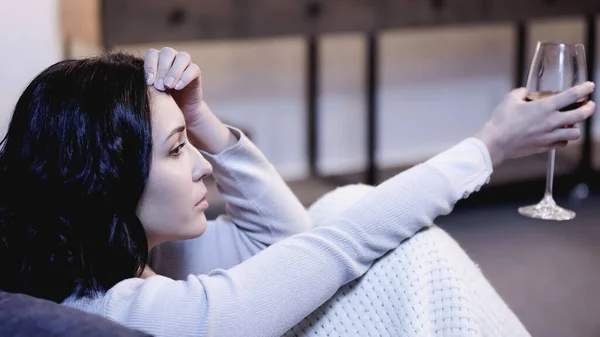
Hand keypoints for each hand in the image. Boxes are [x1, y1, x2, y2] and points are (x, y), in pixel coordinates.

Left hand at [143, 47, 204, 126]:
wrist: (180, 111)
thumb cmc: (162, 101)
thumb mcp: (151, 91)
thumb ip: (147, 83)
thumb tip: (138, 80)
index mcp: (157, 59)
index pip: (152, 54)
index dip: (150, 66)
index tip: (148, 82)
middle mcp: (171, 57)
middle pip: (167, 52)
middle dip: (162, 70)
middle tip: (159, 86)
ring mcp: (185, 63)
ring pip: (183, 57)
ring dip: (174, 71)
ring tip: (169, 86)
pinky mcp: (195, 72)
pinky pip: (193, 69)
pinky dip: (185, 77)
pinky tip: (178, 87)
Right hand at [475, 82, 595, 166]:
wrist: (496, 142)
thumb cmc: (501, 122)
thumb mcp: (509, 100)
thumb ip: (521, 93)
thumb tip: (525, 92)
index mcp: (545, 107)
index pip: (572, 95)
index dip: (585, 89)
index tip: (590, 86)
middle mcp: (552, 121)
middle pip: (581, 115)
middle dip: (589, 108)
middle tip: (589, 105)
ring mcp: (550, 136)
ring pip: (576, 133)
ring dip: (577, 127)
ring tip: (573, 123)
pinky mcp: (545, 147)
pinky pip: (562, 143)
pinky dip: (564, 139)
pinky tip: (559, 136)